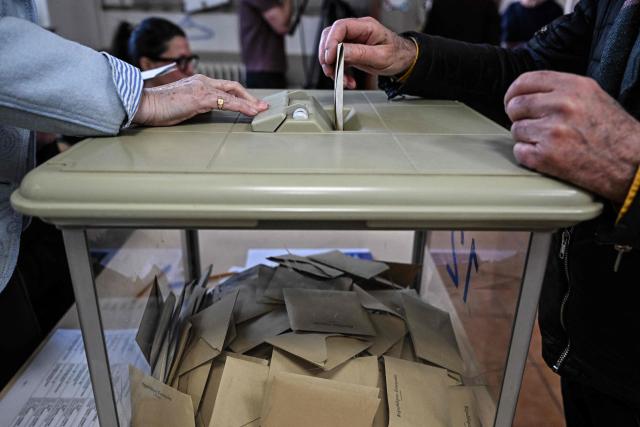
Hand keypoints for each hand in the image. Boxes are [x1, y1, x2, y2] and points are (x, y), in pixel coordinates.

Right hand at [133, 74, 267, 125]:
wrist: (144, 104)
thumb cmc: (159, 108)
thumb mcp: (182, 106)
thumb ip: (196, 106)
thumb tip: (206, 113)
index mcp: (197, 82)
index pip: (224, 87)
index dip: (240, 95)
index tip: (251, 104)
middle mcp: (201, 81)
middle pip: (233, 86)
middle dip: (250, 97)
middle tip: (262, 106)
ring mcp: (202, 88)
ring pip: (232, 93)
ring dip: (249, 103)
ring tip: (261, 110)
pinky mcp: (201, 97)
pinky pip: (227, 102)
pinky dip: (242, 107)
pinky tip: (250, 112)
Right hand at [318, 17, 415, 88]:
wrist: (404, 61)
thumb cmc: (397, 55)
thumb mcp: (380, 56)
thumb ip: (359, 53)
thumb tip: (339, 52)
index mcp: (365, 27)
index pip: (340, 27)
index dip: (331, 42)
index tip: (330, 58)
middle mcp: (357, 31)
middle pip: (330, 37)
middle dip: (327, 56)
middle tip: (332, 71)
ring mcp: (352, 41)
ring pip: (331, 50)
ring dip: (333, 67)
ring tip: (342, 80)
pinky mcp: (350, 51)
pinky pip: (337, 60)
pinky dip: (339, 72)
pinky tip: (347, 80)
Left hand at [505, 71, 639, 201]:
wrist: (630, 163)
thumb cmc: (614, 132)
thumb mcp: (592, 96)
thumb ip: (561, 90)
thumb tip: (529, 92)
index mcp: (573, 86)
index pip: (525, 81)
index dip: (514, 92)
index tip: (512, 100)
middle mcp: (561, 106)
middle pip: (515, 106)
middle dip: (518, 116)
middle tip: (532, 124)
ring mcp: (552, 132)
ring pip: (515, 130)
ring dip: (526, 137)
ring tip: (548, 141)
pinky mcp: (546, 156)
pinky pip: (519, 152)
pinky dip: (528, 155)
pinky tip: (547, 155)